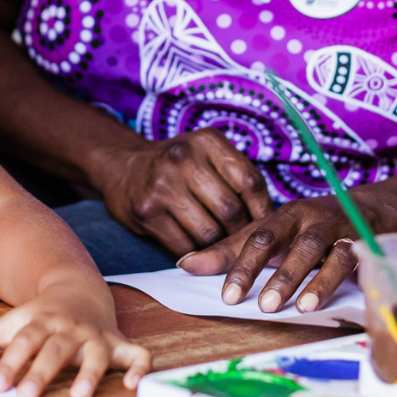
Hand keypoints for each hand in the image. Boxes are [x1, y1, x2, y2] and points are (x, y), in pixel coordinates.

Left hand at [0, 282, 150, 396]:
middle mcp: (68, 328)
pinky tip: (132, 385)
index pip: (22, 340)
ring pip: (95, 353)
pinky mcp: (118, 343)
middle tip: (28, 395)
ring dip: (88, 373)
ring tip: (78, 395)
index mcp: (40, 321)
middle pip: (54, 349)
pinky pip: (136, 354)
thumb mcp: (12, 321)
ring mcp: (95, 335)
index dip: (9, 362)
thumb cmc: (41, 314)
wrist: (78, 287)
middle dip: (42, 371)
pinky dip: (139, 368)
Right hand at [94, 128, 272, 256]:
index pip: (249, 181)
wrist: (123, 167)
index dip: (263, 210)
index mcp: (206, 141)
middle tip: (242, 243)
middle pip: (231, 211)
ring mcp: (162, 185)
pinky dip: (196, 255)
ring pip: (210, 234)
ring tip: (219, 246)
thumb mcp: (207, 156)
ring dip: (218, 248)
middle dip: (240, 233)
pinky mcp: (147, 211)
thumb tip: (273, 223)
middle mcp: (183, 158)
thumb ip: (238, 178)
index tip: (266, 227)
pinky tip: (196, 250)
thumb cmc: (178, 167)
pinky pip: (185, 247)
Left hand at [178, 195, 367, 312]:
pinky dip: (348, 280)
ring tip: (301, 308)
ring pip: (323, 251)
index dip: (240, 265)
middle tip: (262, 305)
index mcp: (282, 215)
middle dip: (276, 273)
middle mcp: (308, 218)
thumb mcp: (272, 235)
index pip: (256, 238)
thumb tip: (186, 265)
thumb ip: (232, 251)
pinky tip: (343, 300)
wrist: (369, 210)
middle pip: (288, 242)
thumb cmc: (307, 229)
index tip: (227, 296)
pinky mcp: (366, 243)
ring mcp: (338, 229)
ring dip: (313, 279)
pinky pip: (358, 260)